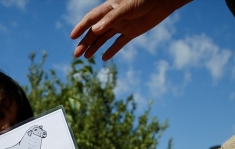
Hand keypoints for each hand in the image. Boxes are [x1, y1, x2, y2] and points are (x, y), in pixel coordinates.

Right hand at [71, 0, 188, 59]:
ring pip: (104, 38)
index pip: (91, 19)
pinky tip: (104, 58)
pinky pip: (119, 43)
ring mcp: (122, 25)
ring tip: (86, 57)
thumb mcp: (126, 8)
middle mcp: (113, 18)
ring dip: (95, 47)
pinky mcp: (131, 32)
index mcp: (109, 8)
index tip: (72, 37)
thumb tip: (95, 30)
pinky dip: (112, 51)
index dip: (81, 27)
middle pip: (95, 31)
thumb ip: (111, 19)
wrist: (162, 1)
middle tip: (76, 55)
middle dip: (85, 42)